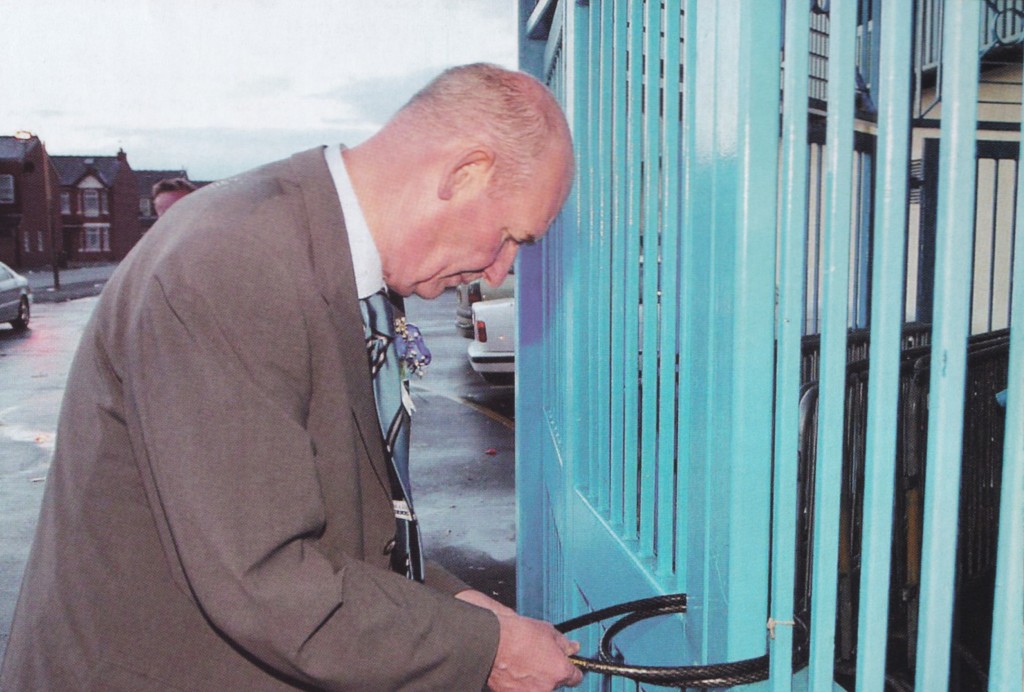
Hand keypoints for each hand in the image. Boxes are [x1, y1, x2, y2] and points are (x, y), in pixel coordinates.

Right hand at [455, 590, 582, 690]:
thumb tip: (573, 648)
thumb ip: (563, 643)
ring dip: (533, 679)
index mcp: (560, 671)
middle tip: (537, 658)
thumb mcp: (547, 630)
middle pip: (554, 683)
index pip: (575, 677)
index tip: (565, 664)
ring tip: (521, 662)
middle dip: (549, 672)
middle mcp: (547, 687)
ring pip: (537, 688)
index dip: (570, 669)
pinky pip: (520, 690)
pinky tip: (511, 669)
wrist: (491, 641)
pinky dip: (517, 683)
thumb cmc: (517, 634)